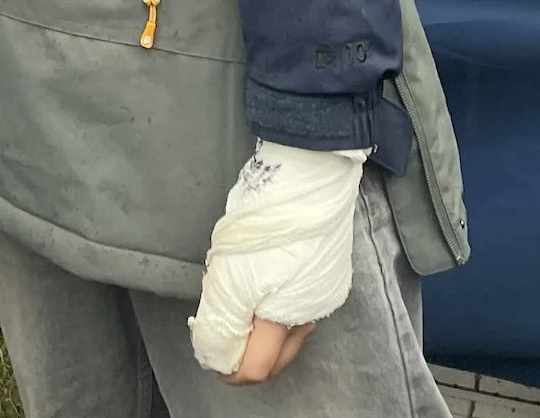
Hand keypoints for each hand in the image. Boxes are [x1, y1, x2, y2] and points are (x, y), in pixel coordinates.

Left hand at [189, 141, 364, 380]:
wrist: (307, 172)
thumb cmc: (264, 218)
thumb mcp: (228, 270)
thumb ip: (222, 321)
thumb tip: (217, 355)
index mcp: (286, 314)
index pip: (256, 367)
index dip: (228, 368)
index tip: (209, 351)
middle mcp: (312, 312)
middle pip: (276, 359)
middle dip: (247, 356)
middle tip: (221, 334)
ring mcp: (325, 292)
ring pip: (288, 334)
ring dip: (263, 331)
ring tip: (240, 303)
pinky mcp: (330, 273)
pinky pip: (300, 307)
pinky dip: (279, 309)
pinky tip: (263, 287)